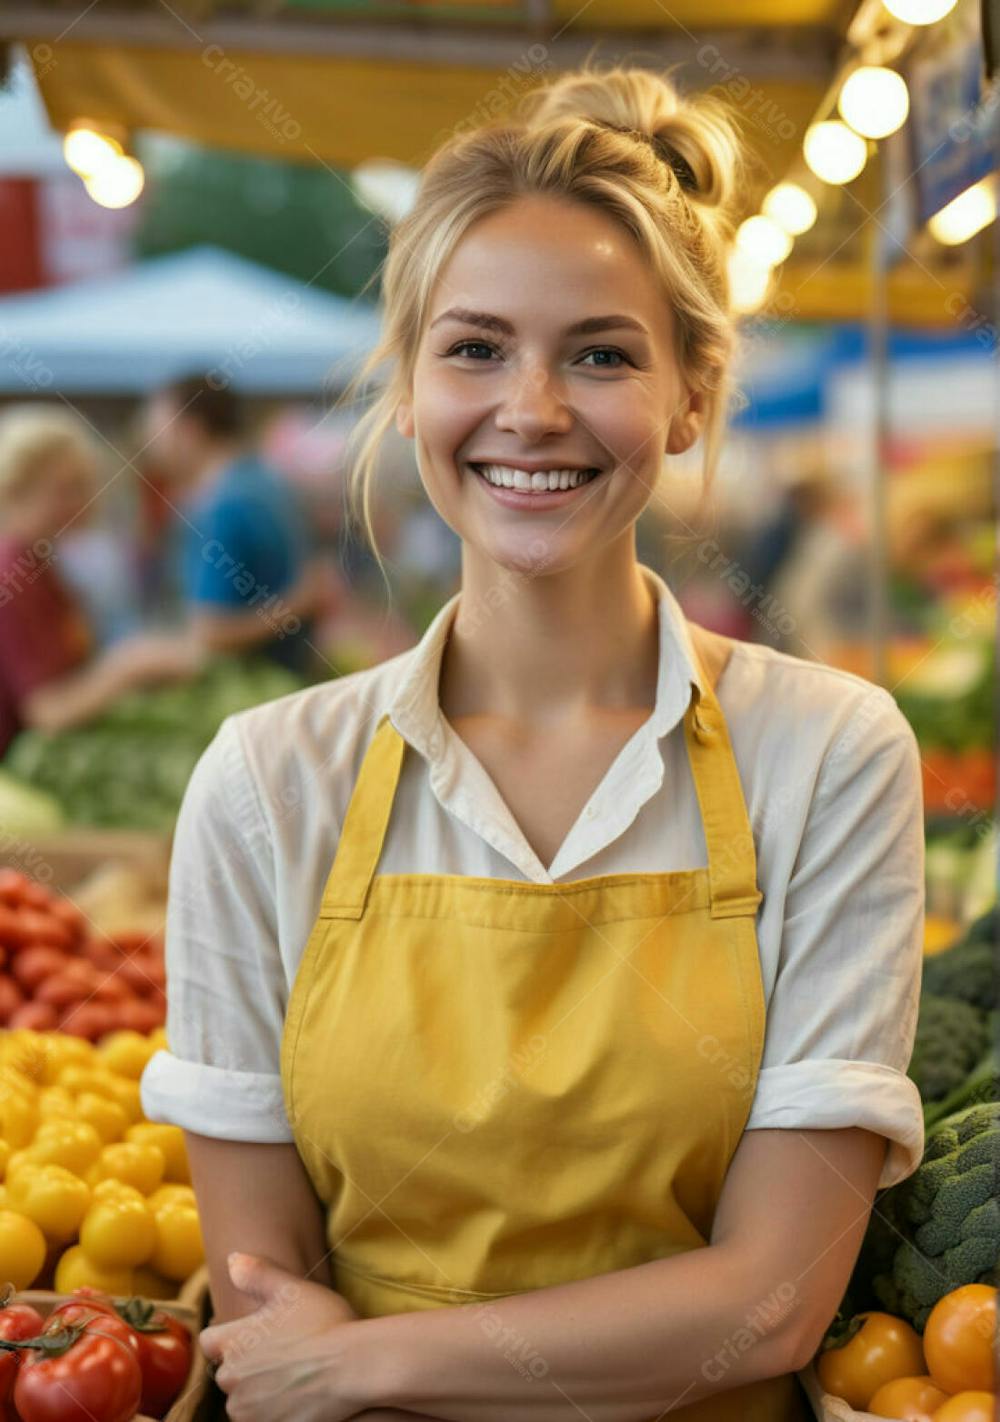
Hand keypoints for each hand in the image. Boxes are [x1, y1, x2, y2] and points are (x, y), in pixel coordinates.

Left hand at [200, 1252, 362, 1421]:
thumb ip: (256, 1274)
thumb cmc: (323, 1323)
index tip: (255, 1336)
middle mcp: (232, 1379)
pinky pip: (261, 1421)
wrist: (353, 1367)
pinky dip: (273, 1413)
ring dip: (259, 1394)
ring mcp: (248, 1410)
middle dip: (247, 1368)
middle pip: (228, 1374)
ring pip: (243, 1402)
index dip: (230, 1338)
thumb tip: (232, 1259)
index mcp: (233, 1342)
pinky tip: (297, 1398)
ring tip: (292, 1379)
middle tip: (282, 1357)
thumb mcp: (292, 1289)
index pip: (210, 1342)